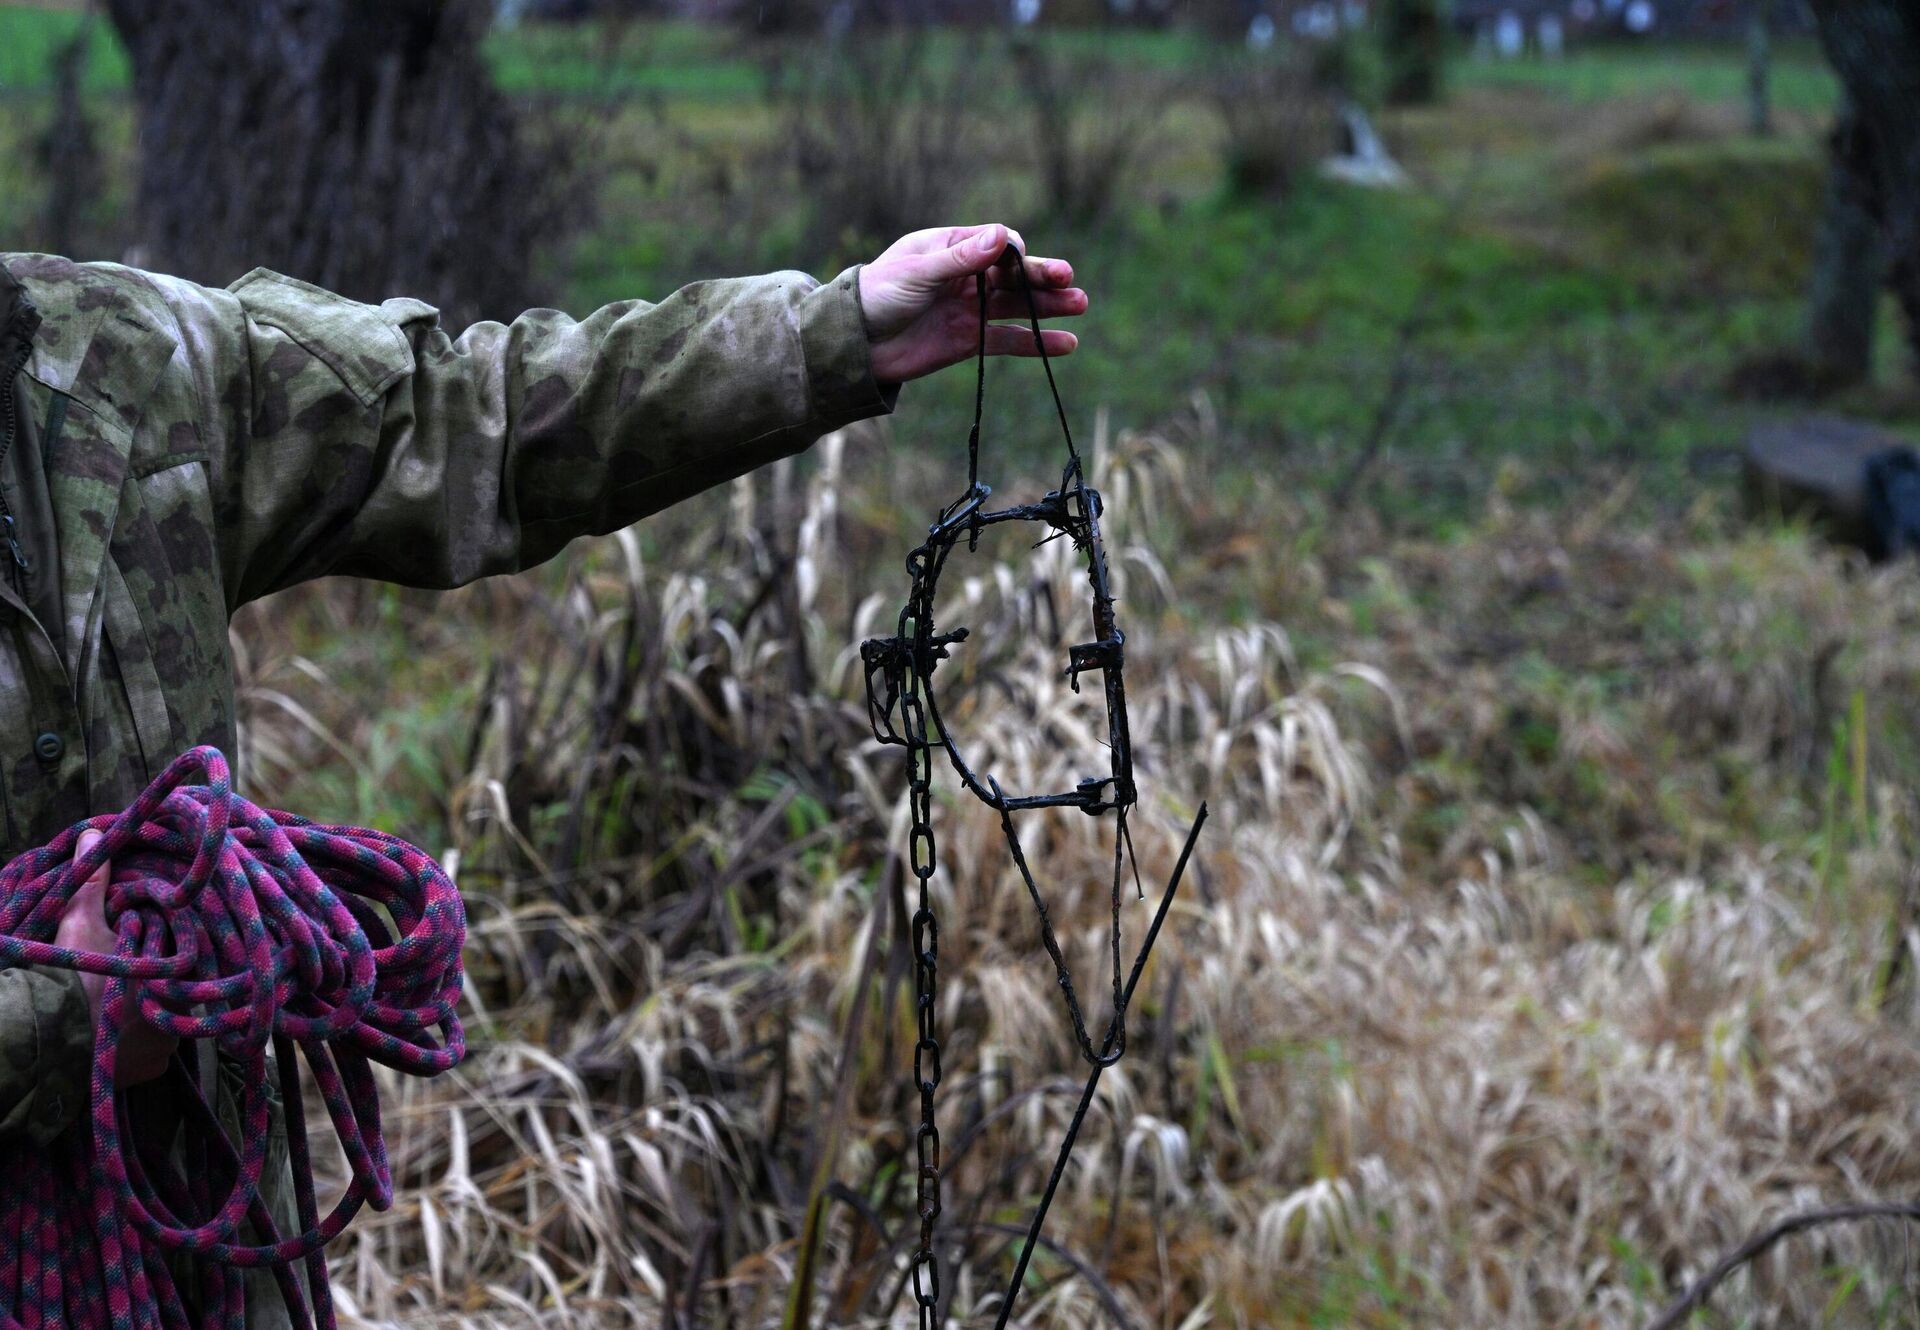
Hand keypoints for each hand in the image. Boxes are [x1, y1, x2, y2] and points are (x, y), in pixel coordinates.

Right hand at [53, 830, 175, 1085]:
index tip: (151, 942)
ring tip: (120, 1001)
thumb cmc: (71, 977)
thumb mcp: (82, 924)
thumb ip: (93, 882)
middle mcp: (184, 1015)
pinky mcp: (147, 1074)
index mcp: (181, 976)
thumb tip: (94, 834)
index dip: (171, 948)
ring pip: (167, 1022)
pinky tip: (115, 1031)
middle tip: (134, 972)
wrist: (44, 1040)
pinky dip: (137, 1044)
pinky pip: (150, 1055)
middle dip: (162, 980)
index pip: (191, 958)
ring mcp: (168, 1049)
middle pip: (180, 990)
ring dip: (150, 1012)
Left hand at [858, 223, 1085, 384]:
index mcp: (950, 247)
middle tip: (1069, 279)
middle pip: (1013, 274)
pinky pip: (1009, 340)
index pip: (996, 244)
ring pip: (1018, 305)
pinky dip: (1037, 342)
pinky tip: (1066, 343)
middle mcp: (965, 276)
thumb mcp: (916, 273)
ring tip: (1080, 305)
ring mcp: (970, 308)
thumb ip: (959, 259)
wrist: (854, 345)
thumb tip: (1002, 236)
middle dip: (1042, 276)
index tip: (1019, 264)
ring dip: (1049, 306)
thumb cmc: (876, 296)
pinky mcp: (970, 340)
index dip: (1013, 254)